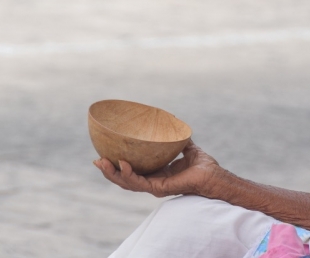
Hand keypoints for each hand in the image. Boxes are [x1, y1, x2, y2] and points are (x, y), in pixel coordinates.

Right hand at [93, 141, 222, 197]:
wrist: (213, 176)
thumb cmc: (203, 165)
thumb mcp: (186, 147)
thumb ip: (177, 137)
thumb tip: (174, 121)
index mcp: (156, 174)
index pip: (131, 172)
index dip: (116, 166)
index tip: (103, 155)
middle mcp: (153, 183)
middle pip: (124, 180)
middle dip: (108, 172)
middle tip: (96, 160)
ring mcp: (154, 187)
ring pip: (127, 183)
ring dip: (113, 174)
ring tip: (102, 162)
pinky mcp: (159, 189)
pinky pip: (139, 183)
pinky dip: (129, 174)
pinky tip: (123, 164)